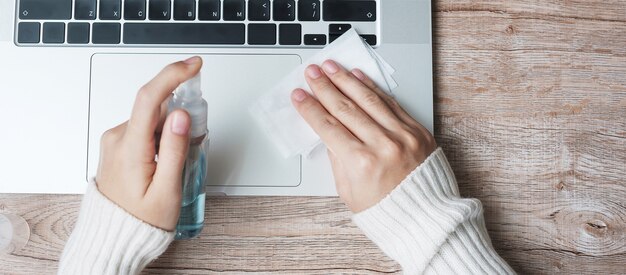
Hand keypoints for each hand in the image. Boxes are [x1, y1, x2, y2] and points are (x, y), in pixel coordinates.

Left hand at [95, 57, 201, 230]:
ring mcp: (116, 141)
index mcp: (130, 148)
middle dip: (180, 117)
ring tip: (174, 164)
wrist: (114, 236)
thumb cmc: (141, 220)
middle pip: (156, 108)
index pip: (150, 98)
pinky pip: (144, 129)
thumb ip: (176, 149)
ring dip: (170, 131)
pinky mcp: (118, 145)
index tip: (193, 65)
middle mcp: (118, 138)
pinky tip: (164, 160)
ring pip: (152, 119)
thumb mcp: (167, 190)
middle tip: (193, 143)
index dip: (173, 75)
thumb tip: (181, 115)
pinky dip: (160, 136)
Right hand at [291, 60, 436, 212]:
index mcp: (361, 163)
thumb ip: (337, 159)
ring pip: (368, 99)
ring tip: (332, 67)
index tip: (299, 96)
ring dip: (346, 80)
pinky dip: (374, 88)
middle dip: (324, 87)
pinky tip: (359, 77)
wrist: (426, 217)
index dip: (310, 108)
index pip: (327, 127)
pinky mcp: (417, 130)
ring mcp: (402, 135)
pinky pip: (391, 103)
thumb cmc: (388, 210)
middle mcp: (383, 145)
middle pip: (345, 108)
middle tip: (311, 73)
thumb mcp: (349, 191)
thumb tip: (328, 132)